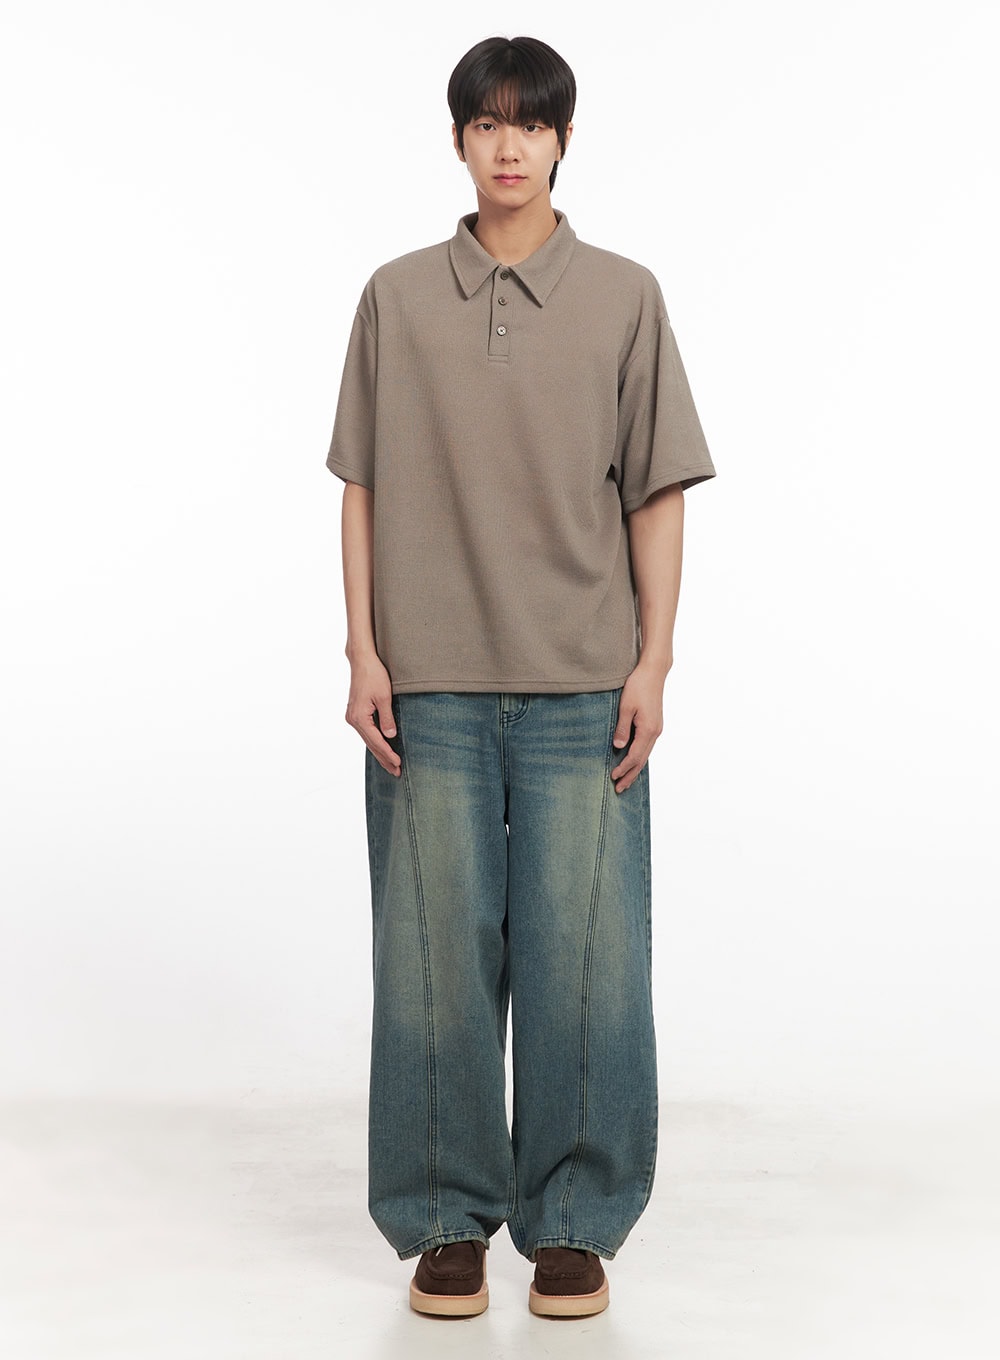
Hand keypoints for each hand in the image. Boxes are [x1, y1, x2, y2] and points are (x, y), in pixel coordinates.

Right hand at [345, 653, 400, 775]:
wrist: (362, 660)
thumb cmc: (374, 675)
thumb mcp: (384, 697)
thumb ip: (387, 718)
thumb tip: (390, 737)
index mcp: (359, 717)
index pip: (376, 741)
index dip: (388, 754)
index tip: (398, 764)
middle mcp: (352, 719)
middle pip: (371, 744)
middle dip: (384, 758)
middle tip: (397, 772)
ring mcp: (352, 717)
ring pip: (368, 740)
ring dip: (380, 752)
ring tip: (391, 765)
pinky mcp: (355, 713)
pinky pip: (366, 733)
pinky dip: (375, 742)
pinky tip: (382, 749)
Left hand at [610, 661, 667, 792]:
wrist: (653, 672)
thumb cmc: (638, 686)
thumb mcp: (626, 707)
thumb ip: (622, 728)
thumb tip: (618, 748)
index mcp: (648, 730)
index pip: (634, 756)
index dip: (623, 768)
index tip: (613, 777)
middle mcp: (655, 732)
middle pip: (642, 760)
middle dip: (631, 775)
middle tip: (620, 788)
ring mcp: (656, 729)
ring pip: (645, 754)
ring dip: (635, 768)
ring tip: (626, 780)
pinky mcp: (655, 724)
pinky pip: (647, 746)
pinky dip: (639, 757)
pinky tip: (634, 761)